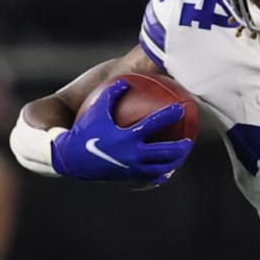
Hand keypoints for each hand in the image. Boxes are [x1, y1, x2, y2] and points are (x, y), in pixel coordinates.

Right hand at [51, 79, 191, 183]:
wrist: (71, 159)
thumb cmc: (83, 131)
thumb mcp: (96, 110)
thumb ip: (112, 94)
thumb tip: (126, 80)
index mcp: (126, 137)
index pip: (152, 124)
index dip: (168, 115)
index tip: (180, 108)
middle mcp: (132, 154)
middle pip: (165, 152)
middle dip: (180, 147)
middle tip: (188, 140)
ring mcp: (133, 169)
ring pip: (162, 168)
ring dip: (175, 162)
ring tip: (181, 156)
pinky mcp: (130, 179)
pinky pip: (151, 179)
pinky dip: (161, 175)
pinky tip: (167, 171)